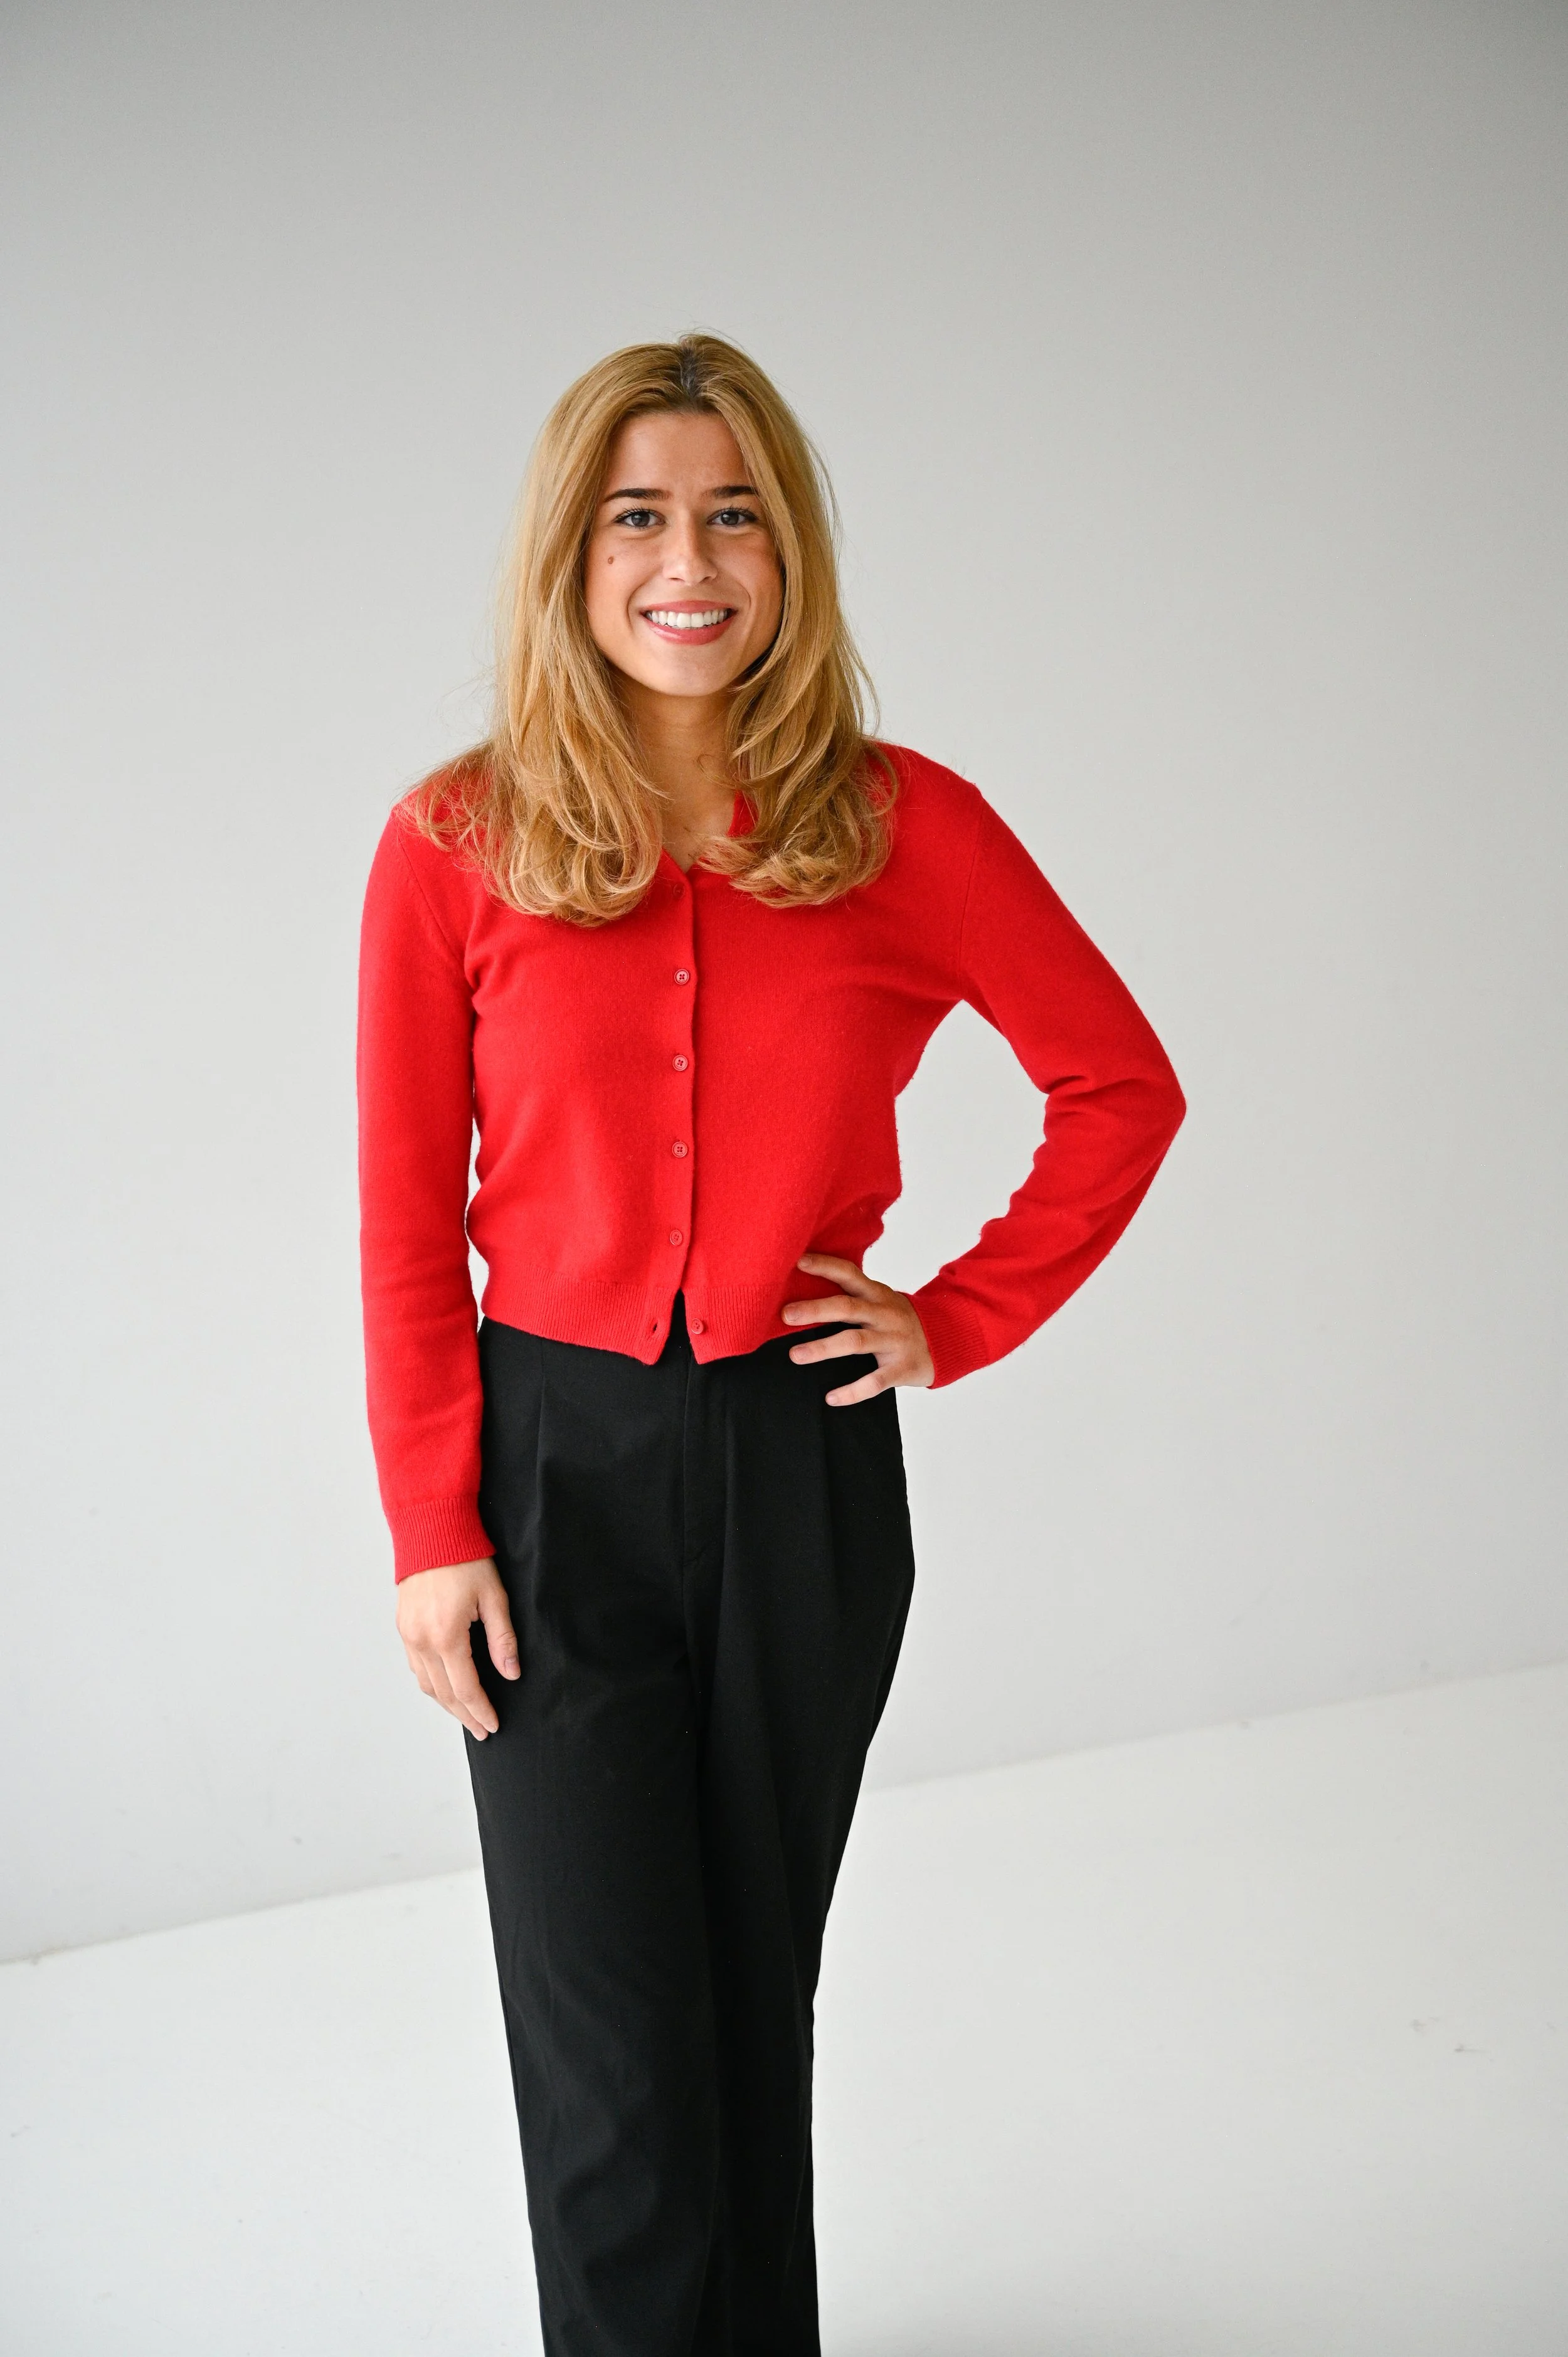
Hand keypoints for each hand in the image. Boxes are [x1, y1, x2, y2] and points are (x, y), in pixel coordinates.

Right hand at [395, 1556, 519, 1740]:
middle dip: (465, 1715)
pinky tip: (445, 1686)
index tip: (493, 1725)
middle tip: (482, 1730)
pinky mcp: (403, 1627)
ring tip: (466, 1714)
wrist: (432, 1532)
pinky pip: (416, 1667)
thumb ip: (502, 1639)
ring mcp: (408, 1635)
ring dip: (446, 1704)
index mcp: (446, 1636)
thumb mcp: (494, 1597)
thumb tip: (511, 1673)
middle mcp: (421, 1640)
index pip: (466, 1688)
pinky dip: (431, 1684)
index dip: (481, 1711)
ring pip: (426, 1684)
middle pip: (444, 1694)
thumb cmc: (466, 1560)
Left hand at [781, 1253, 935, 1405]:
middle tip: (786, 1315)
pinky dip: (853, 1391)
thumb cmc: (900, 1320)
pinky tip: (832, 1398)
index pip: (849, 1274)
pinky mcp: (902, 1368)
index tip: (798, 1262)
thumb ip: (851, 1296)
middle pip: (848, 1308)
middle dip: (816, 1309)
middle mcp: (884, 1314)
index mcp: (877, 1294)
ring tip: (795, 1355)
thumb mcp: (881, 1300)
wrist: (947, 1341)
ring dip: (824, 1348)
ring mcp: (894, 1341)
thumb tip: (802, 1293)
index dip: (825, 1266)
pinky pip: (875, 1381)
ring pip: (856, 1342)